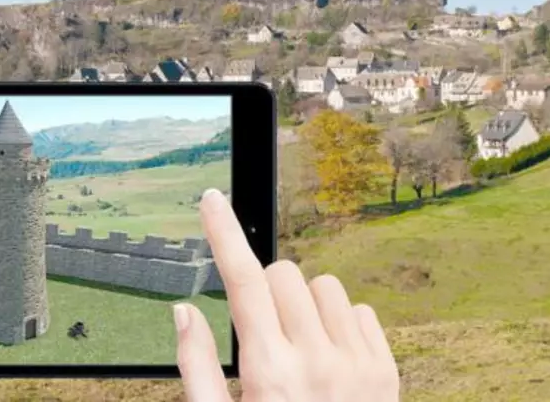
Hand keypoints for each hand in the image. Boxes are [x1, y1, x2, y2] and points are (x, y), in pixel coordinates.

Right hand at [174, 189, 399, 401]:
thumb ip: (197, 366)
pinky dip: (338, 321)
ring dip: (302, 303)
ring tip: (297, 344)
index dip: (222, 232)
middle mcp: (317, 359)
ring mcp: (358, 364)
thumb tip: (184, 311)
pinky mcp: (387, 371)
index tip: (212, 201)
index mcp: (268, 371)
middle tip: (260, 329)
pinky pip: (358, 309)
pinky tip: (328, 356)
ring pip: (323, 285)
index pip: (240, 279)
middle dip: (263, 288)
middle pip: (282, 272)